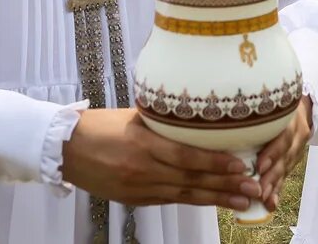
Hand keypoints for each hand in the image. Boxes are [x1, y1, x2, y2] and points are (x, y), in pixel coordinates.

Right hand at [60, 108, 256, 210]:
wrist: (63, 148)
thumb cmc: (98, 125)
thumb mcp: (133, 117)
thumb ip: (163, 124)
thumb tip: (197, 119)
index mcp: (143, 143)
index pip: (186, 157)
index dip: (216, 164)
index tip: (241, 166)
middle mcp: (142, 169)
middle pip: (191, 180)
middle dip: (225, 186)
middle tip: (253, 188)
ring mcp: (137, 187)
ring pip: (184, 194)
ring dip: (215, 198)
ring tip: (241, 201)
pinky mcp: (133, 199)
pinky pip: (168, 200)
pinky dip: (192, 199)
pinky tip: (212, 201)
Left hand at [256, 96, 312, 212]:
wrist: (297, 104)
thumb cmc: (271, 102)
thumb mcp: (264, 102)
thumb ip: (247, 113)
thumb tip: (213, 121)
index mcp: (288, 115)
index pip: (284, 135)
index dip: (273, 151)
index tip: (259, 166)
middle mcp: (296, 131)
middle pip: (285, 155)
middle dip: (271, 175)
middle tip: (258, 191)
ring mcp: (297, 145)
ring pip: (286, 167)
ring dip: (274, 185)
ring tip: (263, 199)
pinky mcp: (294, 157)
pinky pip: (286, 175)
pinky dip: (278, 189)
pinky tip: (270, 204)